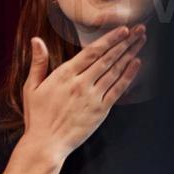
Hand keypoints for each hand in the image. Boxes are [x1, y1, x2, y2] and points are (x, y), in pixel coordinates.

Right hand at [19, 25, 145, 160]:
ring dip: (129, 54)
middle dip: (125, 42)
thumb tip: (36, 40)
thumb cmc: (37, 117)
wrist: (46, 143)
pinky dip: (128, 76)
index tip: (122, 29)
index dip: (109, 39)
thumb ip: (38, 63)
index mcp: (64, 75)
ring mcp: (92, 97)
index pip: (91, 52)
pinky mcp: (100, 110)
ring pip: (115, 71)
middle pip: (107, 58)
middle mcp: (81, 84)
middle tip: (139, 29)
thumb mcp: (32, 87)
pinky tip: (136, 64)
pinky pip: (117, 89)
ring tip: (141, 41)